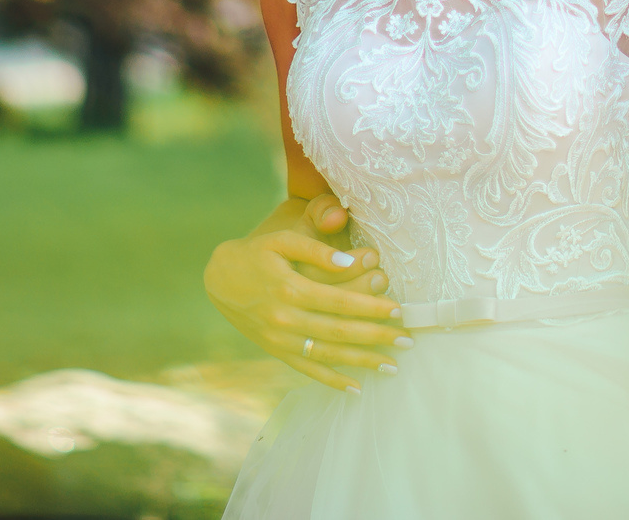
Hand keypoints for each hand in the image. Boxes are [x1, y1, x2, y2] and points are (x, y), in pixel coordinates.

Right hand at [204, 191, 408, 391]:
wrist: (220, 278)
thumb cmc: (258, 254)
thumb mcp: (281, 240)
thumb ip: (315, 250)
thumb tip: (348, 263)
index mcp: (290, 288)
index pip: (340, 302)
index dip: (370, 307)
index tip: (398, 310)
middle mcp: (286, 318)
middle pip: (339, 331)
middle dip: (376, 337)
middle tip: (408, 340)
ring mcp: (280, 339)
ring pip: (327, 354)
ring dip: (362, 361)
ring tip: (392, 366)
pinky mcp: (276, 351)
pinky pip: (307, 369)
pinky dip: (331, 381)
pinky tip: (356, 388)